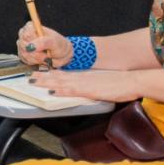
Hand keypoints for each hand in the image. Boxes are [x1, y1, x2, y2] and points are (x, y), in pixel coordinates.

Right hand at [16, 24, 71, 66]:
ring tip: (45, 57)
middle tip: (47, 54)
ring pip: (24, 54)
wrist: (61, 54)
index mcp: (31, 27)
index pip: (26, 36)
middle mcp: (24, 34)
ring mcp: (21, 45)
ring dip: (36, 59)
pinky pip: (24, 60)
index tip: (45, 47)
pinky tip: (40, 59)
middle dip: (36, 53)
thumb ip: (43, 42)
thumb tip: (30, 46)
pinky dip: (34, 62)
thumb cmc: (59, 45)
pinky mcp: (22, 54)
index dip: (35, 44)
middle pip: (23, 46)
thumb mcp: (54, 42)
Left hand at [26, 68, 144, 102]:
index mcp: (85, 76)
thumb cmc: (121, 83)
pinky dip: (62, 90)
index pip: (64, 74)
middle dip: (44, 77)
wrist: (133, 81)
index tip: (39, 73)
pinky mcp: (91, 91)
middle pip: (59, 76)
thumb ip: (91, 84)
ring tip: (35, 81)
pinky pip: (73, 91)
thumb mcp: (102, 82)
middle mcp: (82, 77)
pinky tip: (53, 91)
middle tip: (30, 77)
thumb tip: (84, 88)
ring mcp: (86, 84)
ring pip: (62, 82)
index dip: (50, 74)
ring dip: (47, 82)